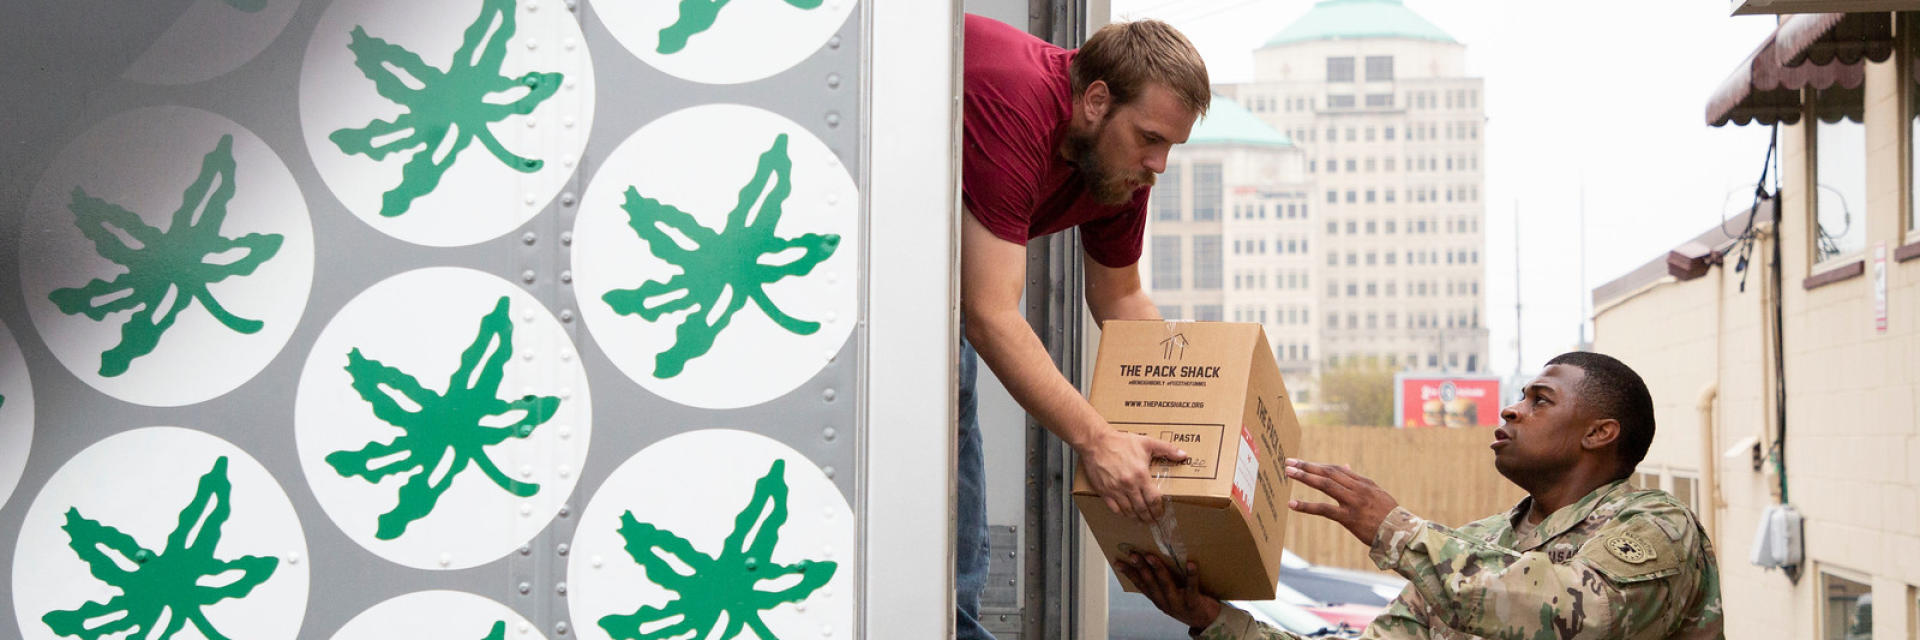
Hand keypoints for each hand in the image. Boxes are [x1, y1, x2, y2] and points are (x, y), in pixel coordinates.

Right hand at [1079, 430, 1187, 521]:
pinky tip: (1127, 514)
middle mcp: (1128, 485)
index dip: (1158, 510)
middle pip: (1142, 509)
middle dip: (1149, 518)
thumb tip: (1183, 455)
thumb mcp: (1147, 442)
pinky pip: (1114, 508)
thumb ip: (1167, 449)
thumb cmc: (1121, 441)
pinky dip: (1122, 513)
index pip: (1153, 500)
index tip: (1161, 514)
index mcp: (1141, 475)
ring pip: (1129, 511)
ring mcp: (1115, 490)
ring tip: (1142, 520)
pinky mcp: (1104, 491)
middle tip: (1153, 521)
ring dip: (1137, 518)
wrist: (1096, 442)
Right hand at [1115, 553, 1220, 630]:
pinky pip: (1192, 588)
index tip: (1118, 561)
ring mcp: (1178, 603)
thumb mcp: (1170, 596)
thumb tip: (1152, 559)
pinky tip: (1191, 563)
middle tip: (1133, 554)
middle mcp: (1165, 603)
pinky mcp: (1194, 603)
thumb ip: (1162, 583)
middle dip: (1141, 568)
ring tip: (1151, 556)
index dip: (1129, 573)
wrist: (1206, 622)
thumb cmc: (1188, 603)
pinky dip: (1191, 575)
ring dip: (1158, 570)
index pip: (1140, 585)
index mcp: (1157, 600)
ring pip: (1166, 585)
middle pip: (1150, 583)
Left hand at [1285, 458, 1399, 544]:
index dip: (1318, 465)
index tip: (1302, 463)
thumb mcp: (1376, 493)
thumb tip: (1345, 466)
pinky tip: (1292, 504)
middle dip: (1307, 466)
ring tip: (1288, 473)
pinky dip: (1306, 506)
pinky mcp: (1349, 517)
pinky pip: (1324, 509)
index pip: (1336, 469)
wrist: (1401, 534)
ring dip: (1305, 477)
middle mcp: (1357, 489)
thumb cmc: (1388, 515)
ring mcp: (1353, 502)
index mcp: (1363, 483)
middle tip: (1289, 462)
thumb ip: (1358, 481)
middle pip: (1328, 472)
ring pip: (1325, 485)